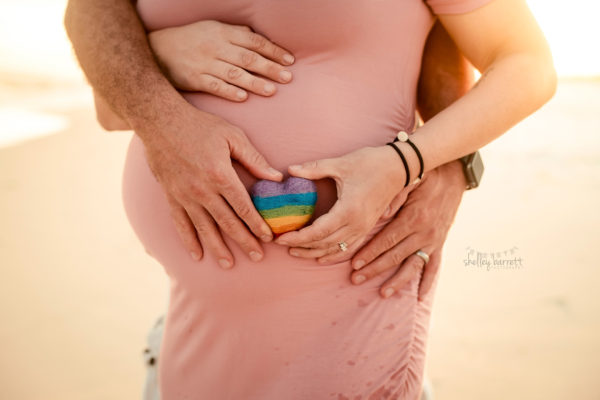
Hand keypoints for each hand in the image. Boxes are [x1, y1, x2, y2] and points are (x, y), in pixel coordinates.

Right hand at [140, 100, 282, 266]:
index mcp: (221, 176)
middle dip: (244, 241)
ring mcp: (184, 196)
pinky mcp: (171, 196)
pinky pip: (180, 223)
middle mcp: (202, 191)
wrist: (159, 120)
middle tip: (257, 257)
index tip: (268, 237)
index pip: (243, 207)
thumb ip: (255, 159)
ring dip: (218, 248)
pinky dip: (189, 240)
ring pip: (204, 228)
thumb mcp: (232, 136)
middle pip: (227, 223)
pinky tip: (197, 254)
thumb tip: (277, 178)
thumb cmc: (200, 125)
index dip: (257, 224)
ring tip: (229, 264)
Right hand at [148, 20, 294, 100]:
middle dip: (270, 68)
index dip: (273, 51)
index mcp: (223, 33)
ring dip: (254, 83)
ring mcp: (205, 63)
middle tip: (288, 78)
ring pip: (234, 73)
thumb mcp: (212, 28)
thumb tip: (258, 38)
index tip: (289, 60)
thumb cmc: (191, 39)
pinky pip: (215, 86)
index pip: (254, 41)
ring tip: (272, 91)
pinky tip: (243, 98)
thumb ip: (235, 33)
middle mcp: (215, 47)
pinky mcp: (194, 79)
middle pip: (248, 58)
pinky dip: (229, 92)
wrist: (158, 50)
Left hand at [274, 146, 406, 259]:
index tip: (280, 238)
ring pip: (336, 249)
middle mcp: (357, 224)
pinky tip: (320, 256)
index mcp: (348, 210)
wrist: (399, 167)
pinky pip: (348, 247)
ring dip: (314, 252)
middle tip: (281, 244)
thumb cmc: (371, 162)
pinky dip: (333, 254)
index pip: (318, 232)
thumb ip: (314, 169)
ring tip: (295, 251)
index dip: (298, 237)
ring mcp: (364, 228)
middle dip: (302, 247)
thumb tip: (290, 170)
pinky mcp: (368, 227)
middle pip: (324, 244)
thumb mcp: (341, 164)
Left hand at [350, 160, 465, 299]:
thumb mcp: (411, 179)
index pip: (387, 240)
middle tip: (355, 279)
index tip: (354, 263)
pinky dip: (428, 282)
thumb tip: (381, 214)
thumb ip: (395, 196)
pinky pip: (435, 265)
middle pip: (395, 256)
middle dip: (374, 269)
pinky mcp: (440, 242)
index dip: (370, 252)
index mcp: (413, 217)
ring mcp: (433, 240)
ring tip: (383, 293)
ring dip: (397, 281)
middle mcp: (424, 232)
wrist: (455, 175)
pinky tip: (419, 296)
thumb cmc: (427, 175)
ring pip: (413, 265)